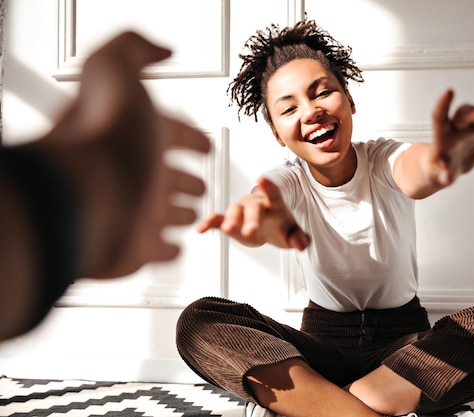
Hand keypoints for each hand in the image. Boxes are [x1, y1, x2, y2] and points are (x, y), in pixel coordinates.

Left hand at [38, 32, 210, 277]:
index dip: (190, 137)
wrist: (86, 197)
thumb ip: (135, 49)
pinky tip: (175, 247)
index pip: (171, 134)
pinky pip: (160, 251)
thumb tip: (162, 51)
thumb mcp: (113, 69)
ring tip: (193, 212)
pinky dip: (170, 250)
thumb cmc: (104, 138)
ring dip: (182, 213)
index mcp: (137, 137)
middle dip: (187, 180)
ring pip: (167, 214)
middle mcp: (136, 173)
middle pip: (169, 178)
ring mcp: (137, 212)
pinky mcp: (138, 247)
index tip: (205, 144)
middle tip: (200, 183)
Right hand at [197, 177, 309, 250]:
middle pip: (253, 209)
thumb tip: (301, 245)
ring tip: (228, 230)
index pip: (273, 193)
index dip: (268, 186)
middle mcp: (255, 204)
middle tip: (251, 230)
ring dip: (231, 221)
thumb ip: (299, 238)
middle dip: (251, 219)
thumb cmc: (281, 225)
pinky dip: (209, 223)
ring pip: (234, 212)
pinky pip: (217, 219)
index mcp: (274, 204)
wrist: (269, 227)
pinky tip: (200, 229)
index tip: (262, 178)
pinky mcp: (228, 220)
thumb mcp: (293, 234)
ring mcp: (240, 210)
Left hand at [427, 89, 473, 185]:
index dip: (443, 104)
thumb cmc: (436, 170)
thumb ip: (440, 176)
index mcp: (441, 136)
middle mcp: (456, 126)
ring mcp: (471, 126)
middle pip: (466, 115)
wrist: (447, 169)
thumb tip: (446, 177)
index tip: (449, 92)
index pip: (439, 116)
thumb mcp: (435, 176)